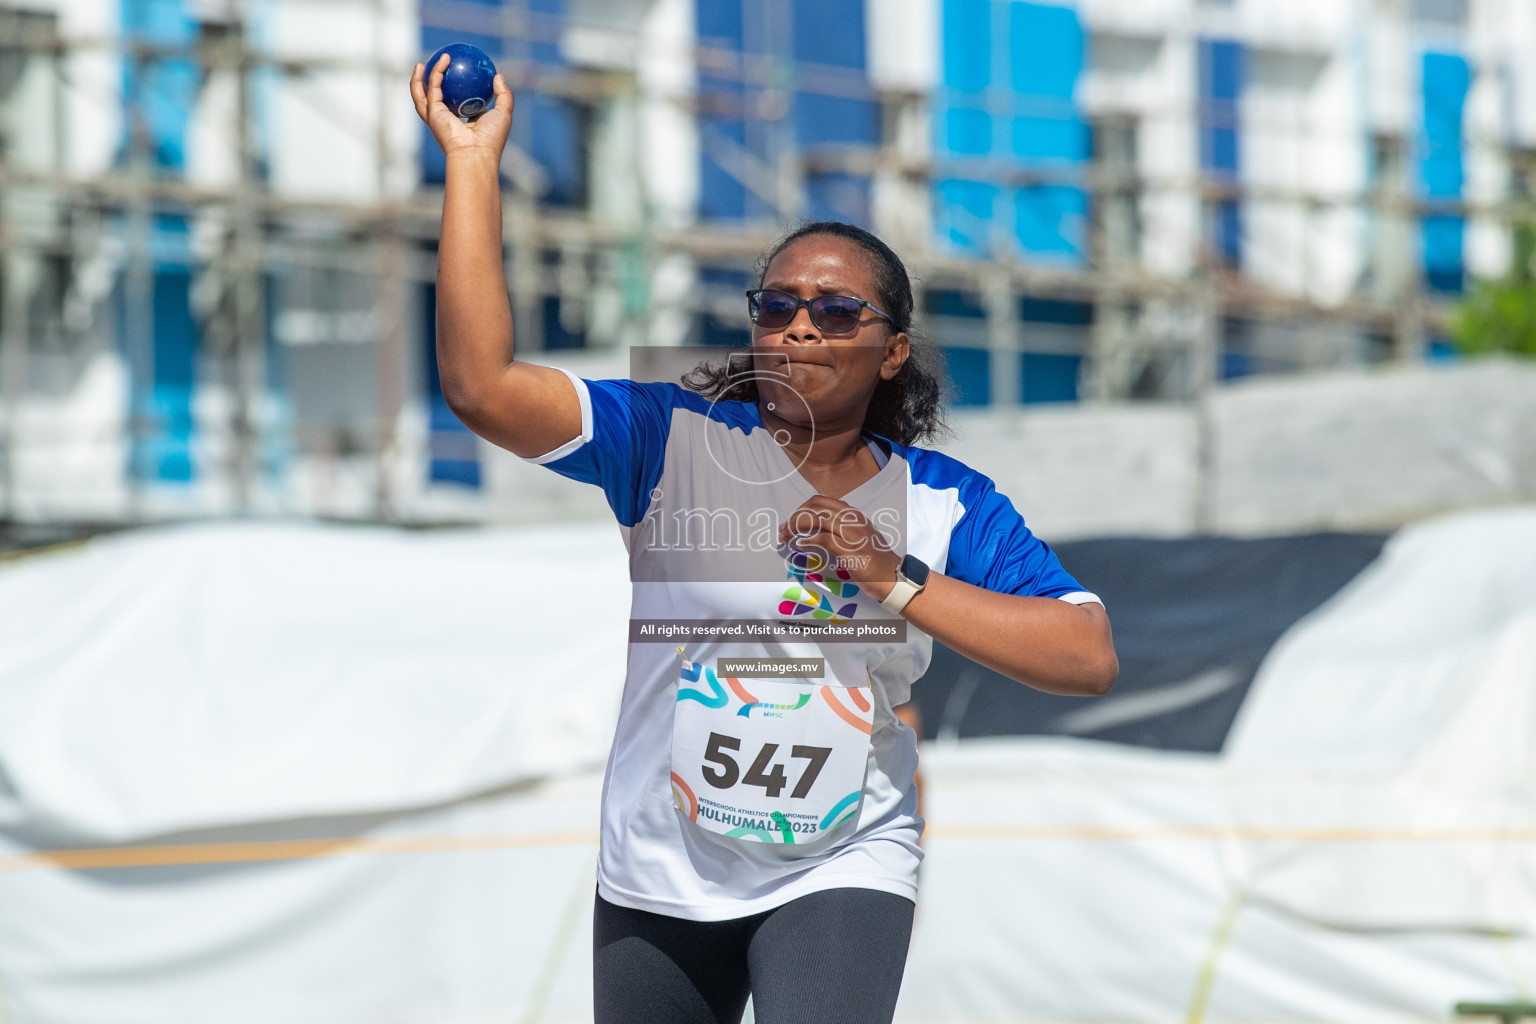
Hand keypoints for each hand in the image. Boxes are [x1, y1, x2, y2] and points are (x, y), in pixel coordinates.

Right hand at [410, 54, 512, 160]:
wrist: (477, 153)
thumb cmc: (492, 138)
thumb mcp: (503, 113)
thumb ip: (503, 94)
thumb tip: (498, 76)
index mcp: (462, 124)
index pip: (455, 105)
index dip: (454, 91)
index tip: (457, 76)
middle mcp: (446, 121)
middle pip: (432, 100)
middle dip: (427, 85)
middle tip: (433, 68)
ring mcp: (437, 118)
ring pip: (422, 95)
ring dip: (419, 79)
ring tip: (422, 63)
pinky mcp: (433, 113)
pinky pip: (433, 88)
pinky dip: (436, 72)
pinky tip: (443, 59)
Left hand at [778, 495, 901, 600]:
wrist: (892, 576)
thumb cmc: (874, 559)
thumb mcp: (859, 536)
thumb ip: (841, 528)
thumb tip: (816, 527)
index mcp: (853, 514)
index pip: (820, 501)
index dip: (801, 509)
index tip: (791, 521)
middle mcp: (852, 519)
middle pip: (815, 507)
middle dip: (795, 516)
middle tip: (784, 530)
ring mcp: (852, 533)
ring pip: (817, 519)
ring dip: (796, 527)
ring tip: (787, 536)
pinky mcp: (850, 550)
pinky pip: (823, 539)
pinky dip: (808, 540)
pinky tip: (800, 545)